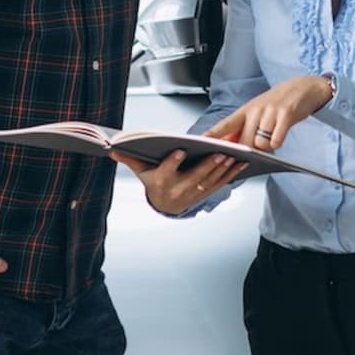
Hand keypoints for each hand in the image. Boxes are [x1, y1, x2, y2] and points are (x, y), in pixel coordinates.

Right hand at [113, 150, 245, 215]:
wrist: (165, 205)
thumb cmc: (154, 181)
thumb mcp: (142, 171)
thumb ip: (130, 159)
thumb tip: (112, 149)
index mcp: (162, 182)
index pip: (166, 171)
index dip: (173, 162)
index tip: (180, 151)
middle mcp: (179, 190)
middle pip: (195, 177)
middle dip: (208, 165)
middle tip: (220, 152)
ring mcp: (195, 193)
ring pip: (211, 180)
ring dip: (224, 169)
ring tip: (235, 155)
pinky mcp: (207, 193)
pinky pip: (221, 183)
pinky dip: (233, 174)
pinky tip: (242, 163)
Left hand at [205, 75, 331, 151]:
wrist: (302, 87)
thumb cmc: (276, 103)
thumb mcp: (256, 112)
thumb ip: (242, 129)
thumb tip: (227, 145)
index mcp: (245, 111)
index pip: (226, 124)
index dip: (213, 134)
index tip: (201, 141)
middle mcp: (255, 110)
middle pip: (244, 142)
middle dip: (249, 151)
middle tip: (256, 147)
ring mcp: (270, 112)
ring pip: (261, 144)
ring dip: (266, 146)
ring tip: (272, 135)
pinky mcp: (286, 115)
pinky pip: (276, 140)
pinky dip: (278, 142)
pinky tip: (280, 134)